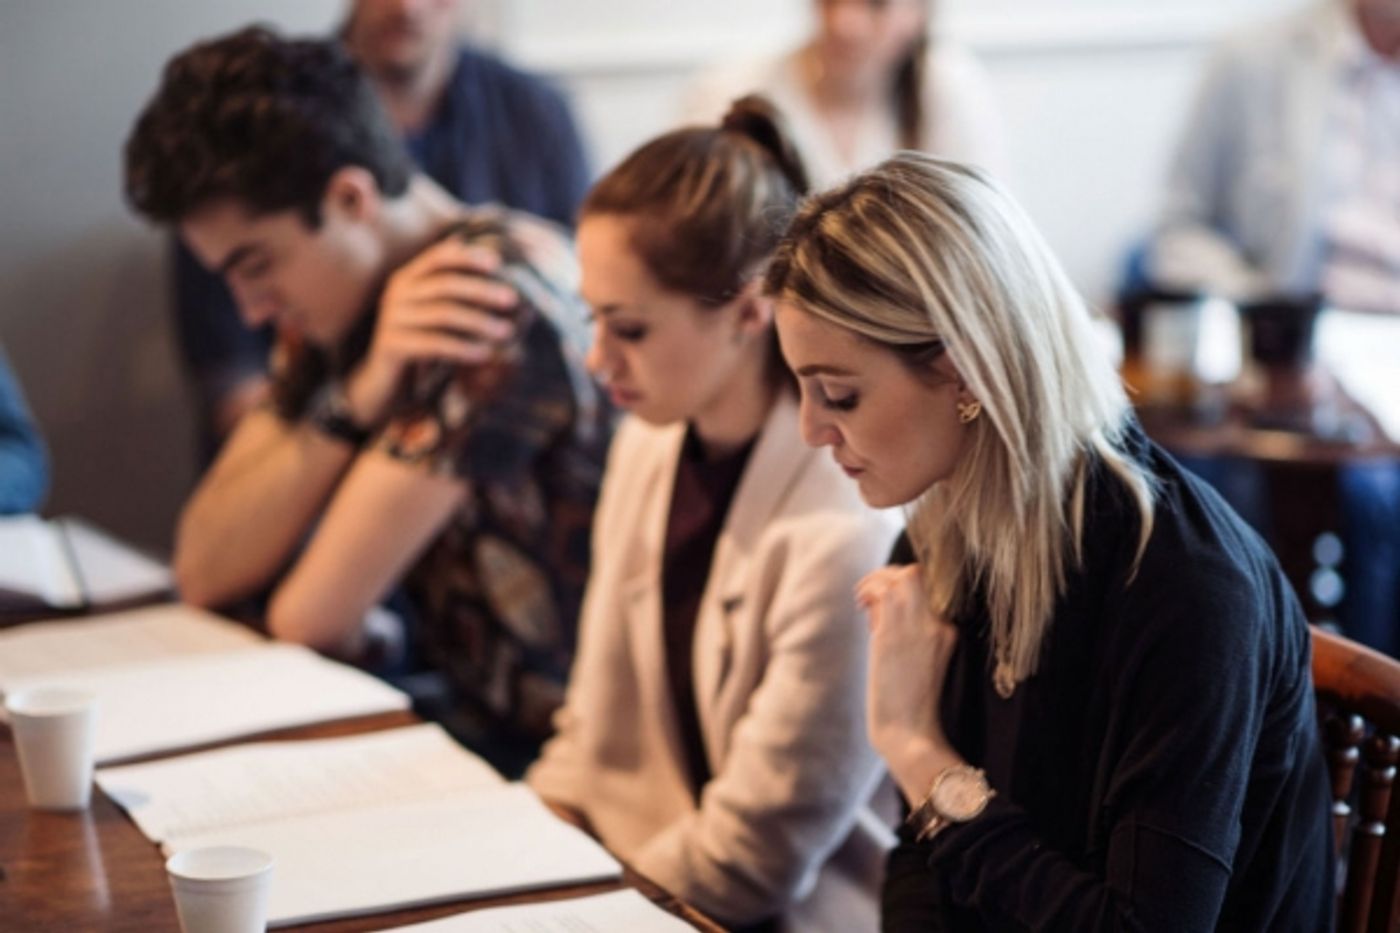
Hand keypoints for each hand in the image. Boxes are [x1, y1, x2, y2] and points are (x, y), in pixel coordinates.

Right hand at [346, 238, 519, 426]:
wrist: (385, 379)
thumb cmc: (421, 341)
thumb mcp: (438, 313)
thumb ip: (457, 291)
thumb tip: (495, 266)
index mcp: (408, 278)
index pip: (437, 257)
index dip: (467, 257)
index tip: (497, 263)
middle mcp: (397, 293)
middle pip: (445, 284)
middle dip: (481, 290)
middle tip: (512, 299)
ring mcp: (392, 318)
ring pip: (443, 314)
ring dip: (479, 321)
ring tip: (506, 332)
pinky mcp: (392, 345)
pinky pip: (433, 343)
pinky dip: (463, 347)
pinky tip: (484, 353)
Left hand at [857, 565, 964, 800]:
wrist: (909, 734)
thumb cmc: (908, 704)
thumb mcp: (917, 662)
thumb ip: (905, 632)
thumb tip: (877, 606)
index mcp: (949, 633)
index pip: (928, 590)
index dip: (902, 587)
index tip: (883, 599)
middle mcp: (937, 625)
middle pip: (916, 575)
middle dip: (889, 575)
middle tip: (870, 591)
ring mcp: (917, 628)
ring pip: (899, 577)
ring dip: (874, 580)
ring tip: (862, 596)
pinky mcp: (893, 635)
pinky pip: (882, 592)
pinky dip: (867, 590)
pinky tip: (859, 603)